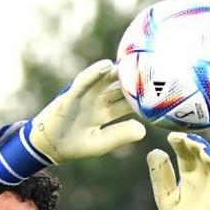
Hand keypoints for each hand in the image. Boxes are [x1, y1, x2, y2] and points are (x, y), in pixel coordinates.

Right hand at [28, 59, 145, 163]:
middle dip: (134, 78)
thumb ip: (120, 135)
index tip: (162, 88)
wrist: (46, 148)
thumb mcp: (100, 143)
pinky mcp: (71, 95)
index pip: (128, 101)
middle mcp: (97, 101)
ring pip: (104, 80)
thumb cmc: (72, 147)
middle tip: (154, 66)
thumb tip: (143, 129)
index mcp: (105, 112)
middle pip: (119, 87)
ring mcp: (84, 96)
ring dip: (117, 70)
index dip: (143, 96)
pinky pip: (84, 82)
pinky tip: (106, 65)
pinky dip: (93, 73)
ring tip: (133, 61)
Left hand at [147, 133, 209, 209]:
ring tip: (204, 152)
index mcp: (189, 174)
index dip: (181, 143)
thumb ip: (160, 176)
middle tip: (189, 139)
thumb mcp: (164, 196)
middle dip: (196, 147)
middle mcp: (204, 177)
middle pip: (202, 157)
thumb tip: (153, 151)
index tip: (173, 136)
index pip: (186, 154)